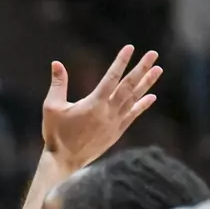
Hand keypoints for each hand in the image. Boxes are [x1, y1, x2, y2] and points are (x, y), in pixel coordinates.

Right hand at [41, 46, 160, 172]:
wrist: (65, 160)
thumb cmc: (56, 133)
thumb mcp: (51, 107)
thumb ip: (57, 84)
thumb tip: (56, 63)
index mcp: (94, 104)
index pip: (111, 78)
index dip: (121, 62)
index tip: (130, 48)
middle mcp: (108, 112)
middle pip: (128, 86)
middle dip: (141, 68)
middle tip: (153, 54)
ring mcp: (115, 122)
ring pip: (134, 99)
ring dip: (147, 83)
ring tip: (158, 69)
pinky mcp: (117, 132)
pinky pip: (133, 115)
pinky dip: (143, 105)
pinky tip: (152, 97)